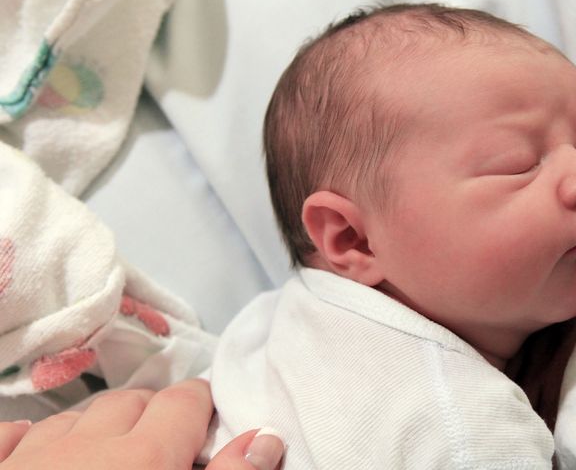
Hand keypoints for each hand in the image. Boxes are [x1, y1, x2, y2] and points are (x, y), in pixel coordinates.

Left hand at [0, 379, 283, 469]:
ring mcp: (30, 460)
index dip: (202, 406)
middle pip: (132, 401)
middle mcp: (86, 447)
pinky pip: (10, 436)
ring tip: (108, 459)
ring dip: (96, 426)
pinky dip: (28, 438)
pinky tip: (38, 452)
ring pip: (74, 416)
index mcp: (145, 460)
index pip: (185, 401)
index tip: (208, 423)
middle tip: (165, 448)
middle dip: (152, 414)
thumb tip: (263, 440)